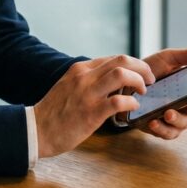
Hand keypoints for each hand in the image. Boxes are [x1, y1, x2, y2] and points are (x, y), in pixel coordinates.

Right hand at [34, 55, 155, 157]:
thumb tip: (108, 82)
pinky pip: (118, 101)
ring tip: (144, 92)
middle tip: (150, 79)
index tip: (140, 75)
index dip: (132, 65)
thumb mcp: (68, 86)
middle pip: (121, 60)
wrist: (36, 129)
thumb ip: (86, 81)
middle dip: (142, 68)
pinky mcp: (91, 113)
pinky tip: (132, 108)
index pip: (113, 58)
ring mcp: (87, 94)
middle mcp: (84, 77)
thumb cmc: (54, 112)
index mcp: (80, 69)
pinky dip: (131, 102)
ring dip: (139, 81)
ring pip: (122, 75)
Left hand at [139, 46, 186, 139]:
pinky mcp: (159, 127)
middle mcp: (185, 103)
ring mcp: (173, 116)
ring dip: (178, 119)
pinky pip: (167, 133)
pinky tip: (153, 121)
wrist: (123, 82)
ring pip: (185, 124)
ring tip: (168, 113)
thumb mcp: (169, 58)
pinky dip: (161, 129)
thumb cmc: (148, 70)